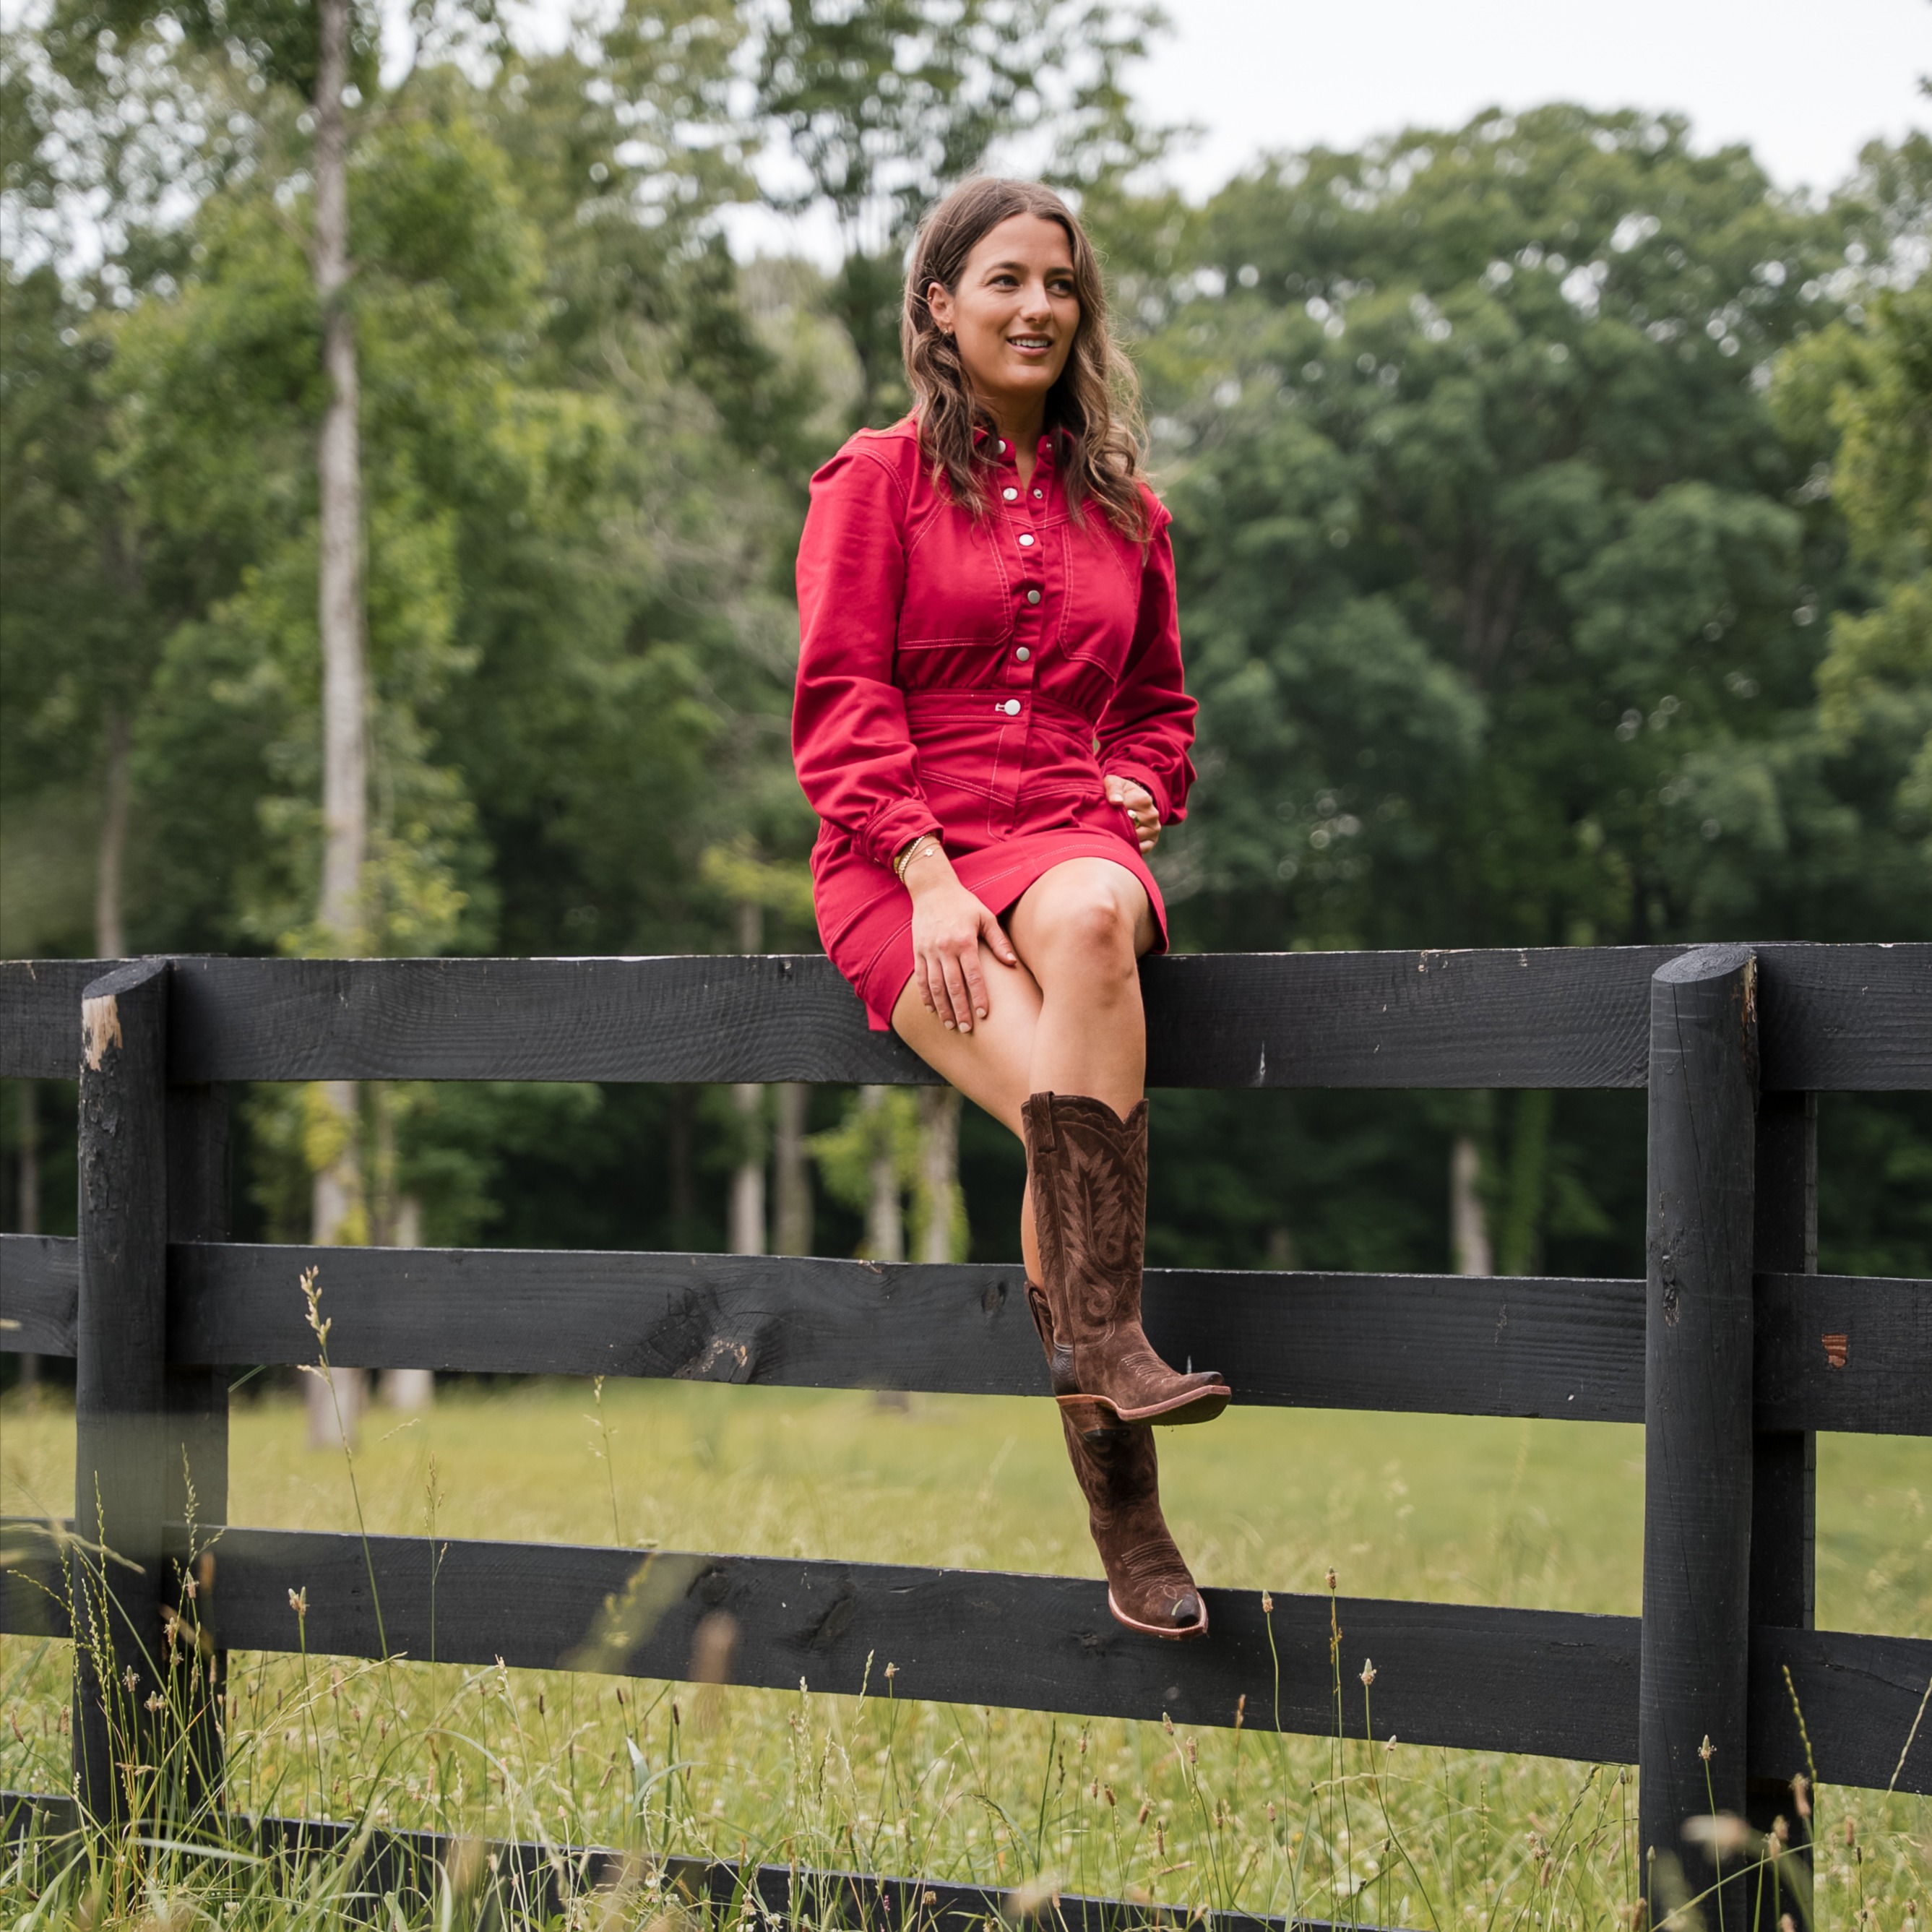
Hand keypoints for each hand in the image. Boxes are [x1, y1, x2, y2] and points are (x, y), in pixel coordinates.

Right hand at [906, 852, 1017, 1031]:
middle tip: (966, 1028)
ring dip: (942, 1007)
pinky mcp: (917, 951)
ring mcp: (929, 950)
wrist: (932, 889)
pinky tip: (932, 1009)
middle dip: (960, 1009)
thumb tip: (1012, 963)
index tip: (984, 1014)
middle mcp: (945, 948)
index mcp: (964, 941)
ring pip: (935, 986)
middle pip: (953, 986)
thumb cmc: (964, 903)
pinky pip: (921, 978)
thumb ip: (999, 941)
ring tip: (949, 1024)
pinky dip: (925, 995)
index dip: (979, 996)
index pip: (973, 976)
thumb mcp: (985, 917)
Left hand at [1104, 774, 1161, 854]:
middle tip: (1102, 826)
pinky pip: (1140, 849)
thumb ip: (1113, 789)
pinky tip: (1119, 842)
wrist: (1133, 797)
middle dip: (1114, 828)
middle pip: (1129, 828)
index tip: (1100, 814)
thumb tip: (1116, 802)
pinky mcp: (1152, 841)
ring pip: (1134, 840)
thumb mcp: (1114, 782)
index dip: (1109, 815)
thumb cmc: (1120, 790)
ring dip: (1120, 838)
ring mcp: (1154, 829)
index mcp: (1144, 800)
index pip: (1124, 812)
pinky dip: (1129, 848)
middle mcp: (1152, 815)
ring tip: (1110, 833)